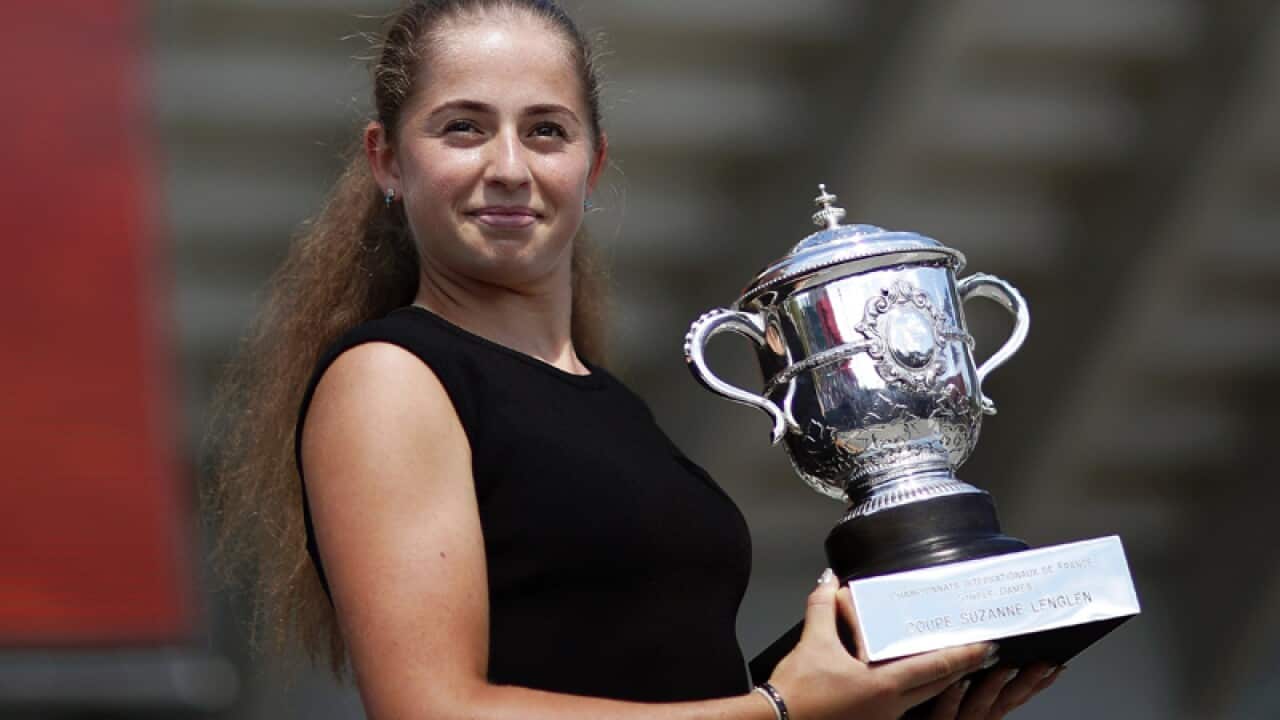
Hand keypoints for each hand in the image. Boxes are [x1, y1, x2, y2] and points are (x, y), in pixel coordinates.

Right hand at [766, 570, 998, 719]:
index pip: (936, 668)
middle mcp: (890, 707)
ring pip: (922, 699)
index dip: (964, 656)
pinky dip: (914, 692)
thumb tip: (829, 581)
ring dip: (938, 682)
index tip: (987, 645)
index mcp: (883, 686)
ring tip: (952, 667)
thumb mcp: (813, 642)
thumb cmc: (798, 693)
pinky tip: (907, 683)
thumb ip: (824, 607)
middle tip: (981, 654)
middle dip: (962, 670)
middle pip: (938, 687)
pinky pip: (901, 707)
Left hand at [927, 663, 1063, 719]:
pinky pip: (942, 714)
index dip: (1035, 683)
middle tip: (1043, 662)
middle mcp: (970, 719)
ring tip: (1005, 666)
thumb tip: (981, 642)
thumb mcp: (949, 695)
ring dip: (993, 687)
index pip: (1012, 696)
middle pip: (1003, 702)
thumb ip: (963, 674)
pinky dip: (952, 699)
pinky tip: (957, 683)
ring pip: (978, 708)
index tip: (1056, 666)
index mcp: (977, 711)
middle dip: (1026, 683)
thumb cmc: (921, 710)